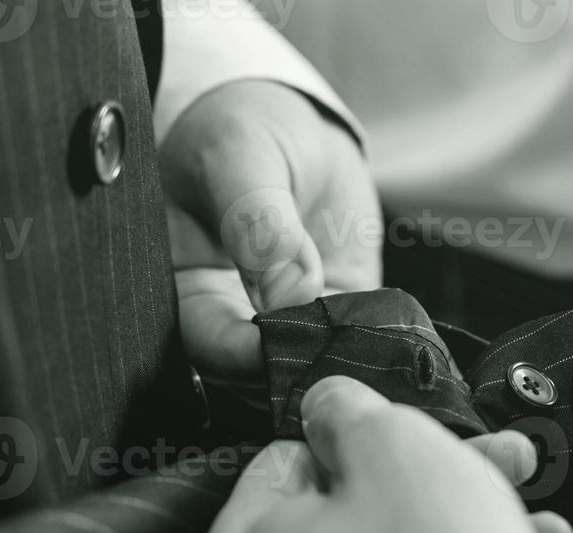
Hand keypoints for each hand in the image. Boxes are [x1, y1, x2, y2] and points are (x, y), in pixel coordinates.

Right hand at [162, 80, 381, 384]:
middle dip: (296, 368)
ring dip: (339, 362)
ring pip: (309, 366)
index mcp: (184, 282)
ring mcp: (286, 320)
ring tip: (365, 344)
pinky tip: (387, 336)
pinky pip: (353, 344)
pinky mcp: (334, 316)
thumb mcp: (241, 155)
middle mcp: (230, 314)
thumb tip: (286, 295)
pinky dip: (372, 345)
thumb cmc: (245, 127)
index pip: (205, 338)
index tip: (275, 346)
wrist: (298, 124)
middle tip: (332, 350)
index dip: (238, 351)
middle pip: (257, 370)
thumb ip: (258, 222)